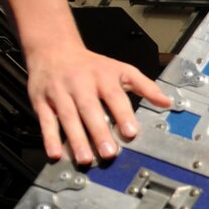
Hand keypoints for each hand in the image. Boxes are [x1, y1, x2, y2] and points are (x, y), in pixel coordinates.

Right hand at [24, 39, 170, 165]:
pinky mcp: (42, 101)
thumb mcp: (120, 70)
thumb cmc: (91, 65)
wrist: (53, 50)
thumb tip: (167, 102)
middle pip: (90, 109)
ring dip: (76, 139)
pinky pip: (46, 121)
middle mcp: (80, 84)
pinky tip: (55, 153)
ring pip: (68, 117)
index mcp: (102, 76)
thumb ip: (144, 86)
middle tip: (109, 153)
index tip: (130, 132)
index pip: (114, 96)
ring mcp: (59, 92)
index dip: (123, 114)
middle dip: (99, 132)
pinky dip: (49, 138)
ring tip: (86, 159)